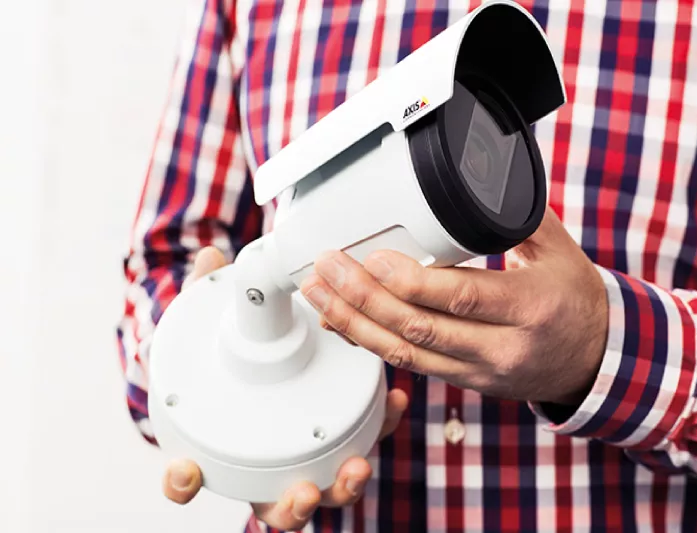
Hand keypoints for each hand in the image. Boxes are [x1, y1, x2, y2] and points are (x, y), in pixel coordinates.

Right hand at [161, 247, 408, 530]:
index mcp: (218, 439)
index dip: (183, 479)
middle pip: (271, 504)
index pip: (187, 474)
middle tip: (302, 491)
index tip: (188, 469)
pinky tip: (394, 399)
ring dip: (342, 488)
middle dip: (289, 506)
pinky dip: (381, 427)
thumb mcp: (222, 316)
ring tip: (358, 466)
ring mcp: (305, 460)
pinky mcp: (345, 437)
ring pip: (323, 493)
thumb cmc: (240, 348)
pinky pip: (366, 442)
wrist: (273, 348)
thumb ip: (213, 292)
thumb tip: (212, 257)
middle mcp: (263, 463)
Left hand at [299, 208, 608, 405]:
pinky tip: (342, 322)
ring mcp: (479, 371)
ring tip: (319, 296)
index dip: (412, 282)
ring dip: (355, 324)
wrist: (593, 360)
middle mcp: (502, 346)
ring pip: (406, 355)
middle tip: (328, 269)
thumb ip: (512, 215)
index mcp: (529, 307)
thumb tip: (477, 173)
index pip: (462, 297)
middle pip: (421, 329)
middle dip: (365, 299)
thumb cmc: (574, 300)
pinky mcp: (463, 381)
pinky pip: (410, 365)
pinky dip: (371, 342)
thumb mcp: (557, 250)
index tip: (374, 258)